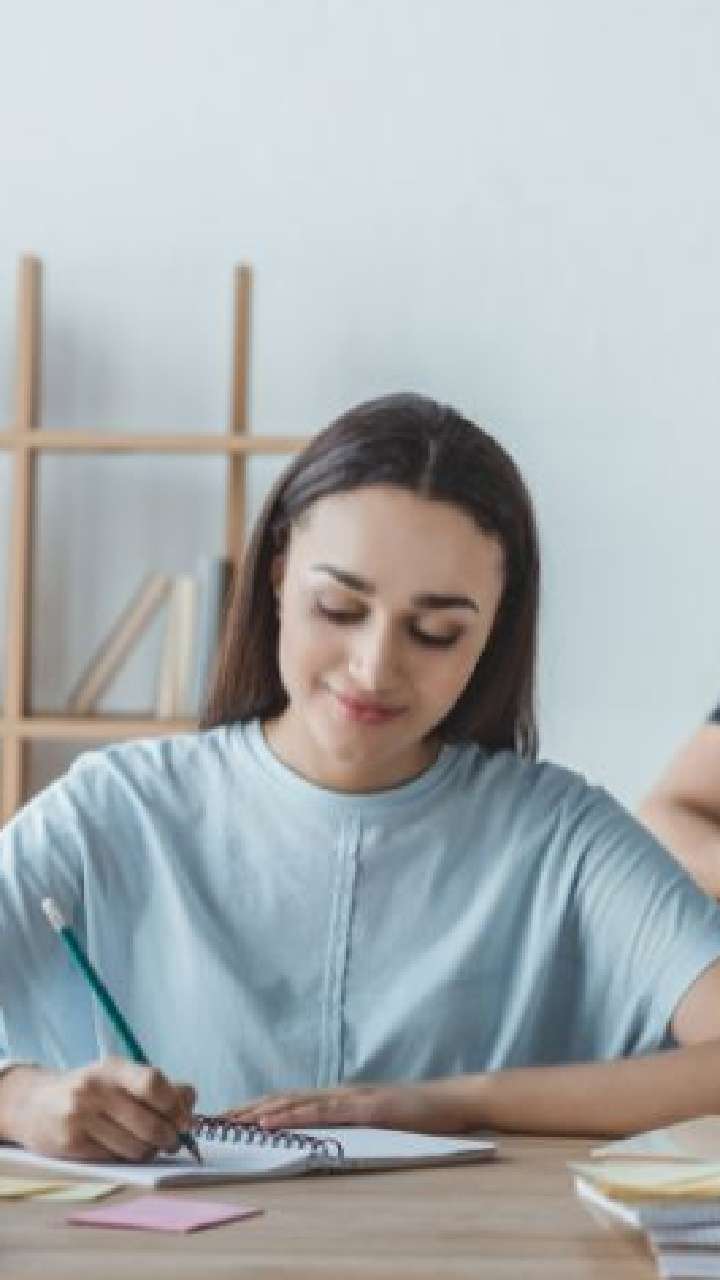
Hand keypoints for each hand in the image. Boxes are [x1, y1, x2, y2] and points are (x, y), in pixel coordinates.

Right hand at [1, 1057, 195, 1161]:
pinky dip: (127, 1158)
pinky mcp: (71, 1144)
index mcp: (113, 1068)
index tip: (186, 1121)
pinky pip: (115, 1159)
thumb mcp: (118, 1076)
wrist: (35, 1103)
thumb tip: (190, 1101)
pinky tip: (123, 1149)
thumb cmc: (90, 1091)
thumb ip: (156, 1086)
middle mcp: (96, 1089)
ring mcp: (81, 1117)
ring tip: (148, 1145)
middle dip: (169, 1138)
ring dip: (150, 1151)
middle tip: (173, 1142)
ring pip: (136, 1147)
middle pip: (150, 1123)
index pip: (153, 1083)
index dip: (176, 1106)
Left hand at [222, 1078, 474, 1134]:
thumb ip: (346, 1125)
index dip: (253, 1108)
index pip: (285, 1102)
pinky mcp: (365, 1108)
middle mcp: (337, 1093)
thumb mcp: (373, 1122)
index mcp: (336, 1098)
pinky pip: (324, 1112)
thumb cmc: (415, 1116)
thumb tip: (317, 1139)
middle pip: (281, 1099)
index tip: (222, 1118)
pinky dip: (295, 1116)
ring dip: (260, 1112)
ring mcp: (350, 1098)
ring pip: (296, 1103)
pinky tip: (274, 1121)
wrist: (451, 1102)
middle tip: (211, 1120)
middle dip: (245, 1110)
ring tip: (230, 1121)